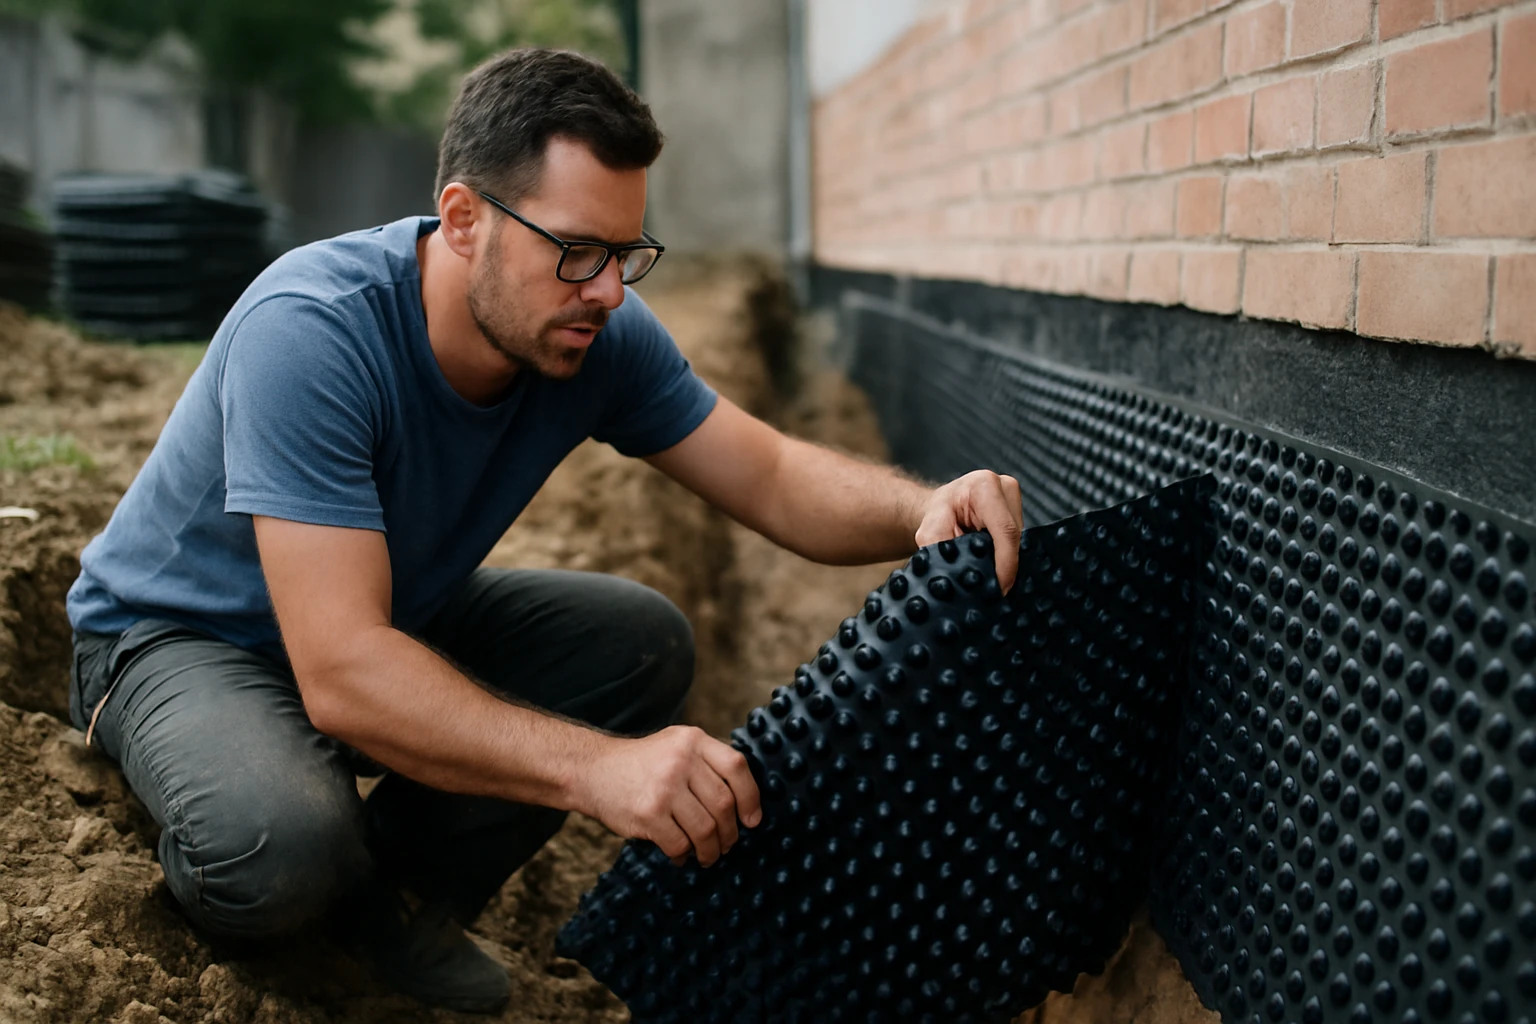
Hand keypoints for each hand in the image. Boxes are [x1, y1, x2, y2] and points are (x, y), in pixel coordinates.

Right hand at [577, 726, 762, 866]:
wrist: (592, 770)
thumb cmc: (642, 764)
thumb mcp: (676, 746)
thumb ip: (707, 762)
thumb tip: (746, 803)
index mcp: (693, 740)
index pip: (737, 767)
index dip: (751, 797)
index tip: (752, 820)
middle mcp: (681, 760)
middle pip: (723, 804)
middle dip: (730, 832)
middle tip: (726, 844)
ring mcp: (664, 787)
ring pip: (706, 829)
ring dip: (711, 850)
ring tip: (707, 855)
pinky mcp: (648, 813)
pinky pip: (680, 843)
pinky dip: (685, 855)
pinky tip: (681, 855)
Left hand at [914, 470, 1023, 592]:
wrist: (942, 506)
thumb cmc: (936, 515)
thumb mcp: (928, 532)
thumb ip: (940, 549)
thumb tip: (954, 575)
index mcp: (983, 486)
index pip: (1005, 529)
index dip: (1006, 562)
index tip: (1000, 587)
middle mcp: (1004, 487)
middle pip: (1015, 536)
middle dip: (1005, 565)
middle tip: (992, 588)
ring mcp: (1015, 498)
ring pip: (1019, 539)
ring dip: (1005, 559)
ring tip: (989, 574)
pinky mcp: (1019, 510)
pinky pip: (1019, 539)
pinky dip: (1007, 554)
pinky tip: (995, 564)